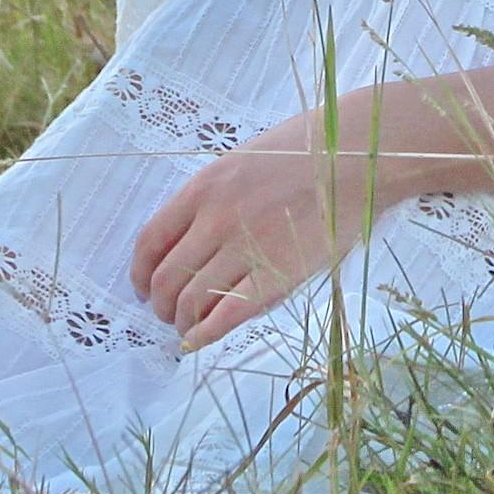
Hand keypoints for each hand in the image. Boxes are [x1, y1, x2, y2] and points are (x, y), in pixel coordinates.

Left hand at [129, 113, 387, 349]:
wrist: (354, 157)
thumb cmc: (302, 153)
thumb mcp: (240, 162)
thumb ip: (210, 200)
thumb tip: (188, 243)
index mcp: (203, 188)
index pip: (150, 240)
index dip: (139, 271)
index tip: (141, 286)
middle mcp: (216, 219)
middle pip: (167, 276)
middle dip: (159, 302)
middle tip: (164, 312)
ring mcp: (246, 248)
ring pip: (192, 299)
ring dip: (180, 319)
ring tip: (184, 325)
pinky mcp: (278, 276)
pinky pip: (228, 315)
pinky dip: (204, 334)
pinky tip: (197, 340)